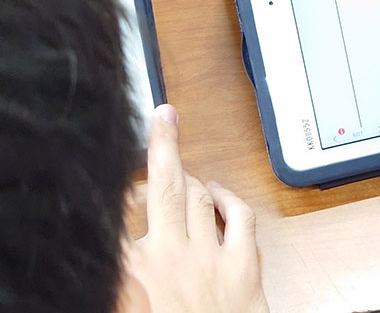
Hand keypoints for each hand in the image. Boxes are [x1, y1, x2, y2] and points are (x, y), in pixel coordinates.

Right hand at [122, 105, 268, 312]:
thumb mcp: (123, 307)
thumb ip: (115, 279)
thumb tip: (107, 255)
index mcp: (130, 274)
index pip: (112, 216)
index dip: (110, 188)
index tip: (106, 172)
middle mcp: (169, 256)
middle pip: (162, 184)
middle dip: (162, 144)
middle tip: (164, 116)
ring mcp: (209, 256)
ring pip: (199, 195)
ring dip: (191, 176)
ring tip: (183, 166)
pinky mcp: (243, 265)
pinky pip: (239, 216)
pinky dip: (230, 198)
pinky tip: (220, 192)